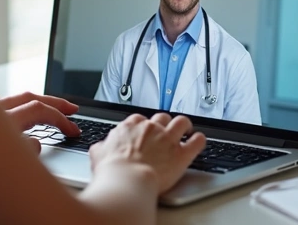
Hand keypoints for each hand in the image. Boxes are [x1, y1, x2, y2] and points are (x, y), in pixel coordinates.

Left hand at [0, 92, 81, 153]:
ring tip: (49, 108)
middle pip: (28, 97)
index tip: (72, 130)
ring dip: (33, 101)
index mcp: (3, 122)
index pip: (39, 110)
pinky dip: (10, 106)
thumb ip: (27, 150)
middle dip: (54, 102)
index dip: (60, 118)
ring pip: (11, 98)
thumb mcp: (8, 168)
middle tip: (71, 109)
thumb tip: (36, 143)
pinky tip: (12, 110)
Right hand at [88, 113, 205, 192]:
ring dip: (185, 125)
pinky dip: (199, 140)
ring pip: (182, 122)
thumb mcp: (98, 155)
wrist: (127, 180)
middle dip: (164, 123)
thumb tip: (99, 148)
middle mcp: (151, 128)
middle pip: (162, 117)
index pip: (140, 119)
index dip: (144, 125)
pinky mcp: (182, 153)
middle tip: (165, 132)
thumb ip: (101, 148)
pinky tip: (198, 141)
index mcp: (131, 127)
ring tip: (186, 130)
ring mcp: (168, 139)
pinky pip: (197, 140)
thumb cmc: (113, 170)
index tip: (145, 132)